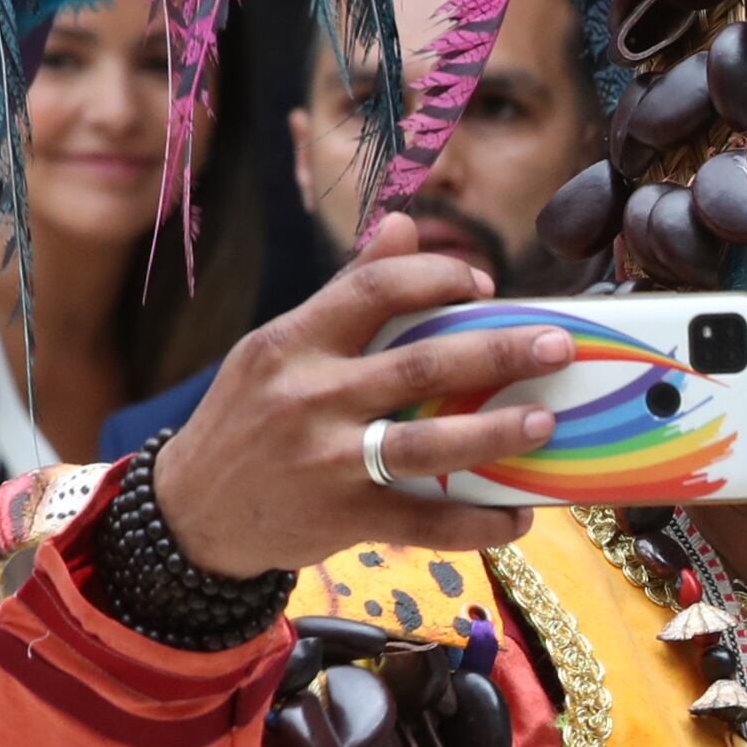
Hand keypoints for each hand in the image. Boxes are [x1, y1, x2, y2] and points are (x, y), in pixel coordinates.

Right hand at [153, 215, 576, 576]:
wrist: (190, 513)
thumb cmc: (251, 415)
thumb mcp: (280, 347)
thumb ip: (349, 291)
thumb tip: (405, 224)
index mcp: (294, 343)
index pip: (374, 290)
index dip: (438, 278)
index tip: (486, 286)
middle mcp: (309, 397)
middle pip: (420, 365)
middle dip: (498, 353)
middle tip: (557, 345)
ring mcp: (325, 462)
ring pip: (427, 445)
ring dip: (495, 433)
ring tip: (545, 421)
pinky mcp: (340, 520)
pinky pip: (423, 522)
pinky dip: (476, 522)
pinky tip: (518, 516)